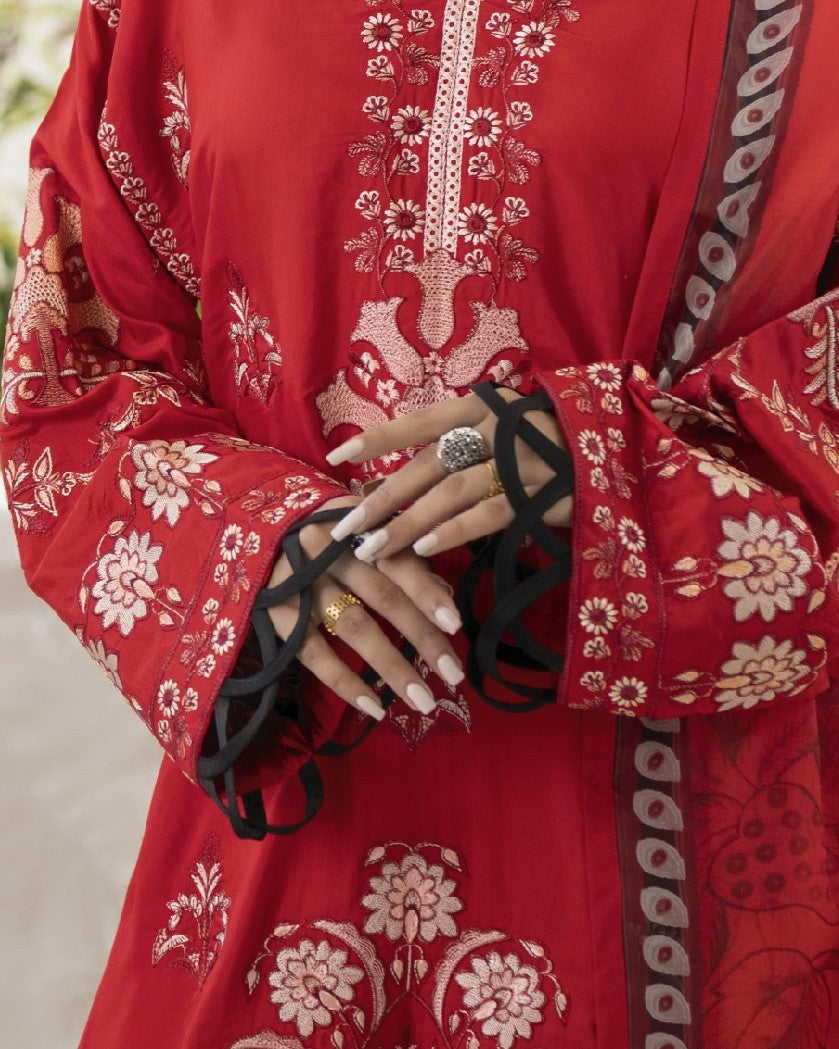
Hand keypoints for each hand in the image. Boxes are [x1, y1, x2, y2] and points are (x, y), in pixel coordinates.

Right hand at [265, 496, 464, 720]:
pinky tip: (374, 707)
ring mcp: (298, 582)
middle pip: (383, 596)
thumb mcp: (361, 532)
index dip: (427, 592)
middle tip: (453, 675)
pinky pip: (314, 653)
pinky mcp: (275, 613)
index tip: (455, 624)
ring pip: (354, 628)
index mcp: (354, 525)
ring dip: (392, 667)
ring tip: (422, 700)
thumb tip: (444, 598)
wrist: (249, 532)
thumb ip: (402, 559)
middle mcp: (326, 549)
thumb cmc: (322, 535)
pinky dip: (345, 682)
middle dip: (421, 638)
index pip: (397, 559)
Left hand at [326, 389, 572, 560]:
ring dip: (408, 523)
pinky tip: (426, 548)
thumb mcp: (501, 438)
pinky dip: (454, 530)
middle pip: (425, 465)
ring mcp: (517, 460)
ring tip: (376, 550)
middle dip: (382, 500)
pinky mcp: (539, 493)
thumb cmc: (544, 449)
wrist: (614, 454)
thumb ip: (457, 455)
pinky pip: (487, 513)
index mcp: (480, 410)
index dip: (378, 438)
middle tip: (346, 529)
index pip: (419, 421)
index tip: (336, 455)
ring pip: (449, 492)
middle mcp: (494, 428)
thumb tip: (398, 487)